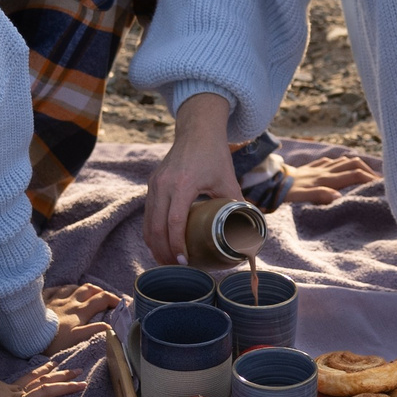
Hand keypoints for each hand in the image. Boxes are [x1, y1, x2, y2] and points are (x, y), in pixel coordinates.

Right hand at [0, 360, 87, 396]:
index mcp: (8, 387)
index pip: (29, 377)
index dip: (42, 370)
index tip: (54, 363)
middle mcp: (16, 392)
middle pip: (43, 380)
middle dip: (62, 375)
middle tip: (78, 370)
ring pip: (47, 391)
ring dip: (65, 387)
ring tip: (81, 384)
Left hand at [42, 282, 118, 352]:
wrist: (28, 334)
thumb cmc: (53, 340)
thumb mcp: (76, 338)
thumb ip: (94, 330)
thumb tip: (111, 325)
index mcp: (80, 311)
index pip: (101, 299)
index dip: (113, 299)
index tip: (120, 304)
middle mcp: (70, 301)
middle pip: (88, 289)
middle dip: (99, 291)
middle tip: (104, 297)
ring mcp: (55, 299)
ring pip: (72, 287)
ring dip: (81, 289)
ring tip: (85, 293)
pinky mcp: (43, 299)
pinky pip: (54, 289)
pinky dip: (62, 289)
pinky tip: (62, 291)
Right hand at [144, 94, 239, 264]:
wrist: (197, 129)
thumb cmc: (214, 154)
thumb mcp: (228, 179)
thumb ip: (237, 204)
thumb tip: (249, 229)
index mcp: (183, 185)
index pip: (175, 222)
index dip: (177, 245)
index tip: (183, 261)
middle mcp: (164, 185)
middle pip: (156, 227)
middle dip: (163, 251)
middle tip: (174, 267)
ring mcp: (155, 183)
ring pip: (148, 222)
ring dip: (154, 244)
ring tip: (165, 260)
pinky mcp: (152, 183)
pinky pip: (147, 213)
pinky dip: (151, 230)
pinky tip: (159, 242)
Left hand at [283, 151, 380, 206]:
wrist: (271, 181)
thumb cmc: (287, 192)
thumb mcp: (303, 197)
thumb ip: (321, 195)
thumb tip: (339, 197)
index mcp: (326, 179)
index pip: (354, 175)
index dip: (369, 178)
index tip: (381, 185)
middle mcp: (326, 170)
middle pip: (353, 163)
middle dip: (368, 169)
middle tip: (379, 179)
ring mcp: (320, 167)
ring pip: (344, 160)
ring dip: (358, 164)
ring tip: (367, 172)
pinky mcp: (313, 167)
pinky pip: (332, 161)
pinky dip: (343, 162)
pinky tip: (344, 166)